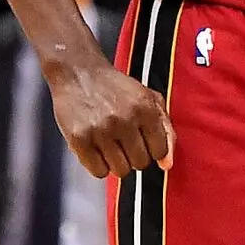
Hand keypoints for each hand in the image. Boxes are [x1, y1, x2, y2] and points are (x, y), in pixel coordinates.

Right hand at [47, 60, 173, 177]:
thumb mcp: (148, 98)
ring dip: (116, 161)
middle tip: (122, 138)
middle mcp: (124, 119)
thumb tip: (167, 164)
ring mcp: (101, 130)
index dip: (151, 148)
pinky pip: (99, 172)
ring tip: (108, 142)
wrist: (78, 72)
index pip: (159, 151)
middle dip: (133, 154)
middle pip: (140, 164)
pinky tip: (95, 146)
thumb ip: (165, 129)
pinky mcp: (80, 139)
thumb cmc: (114, 87)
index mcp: (145, 107)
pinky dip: (98, 164)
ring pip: (121, 171)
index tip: (141, 139)